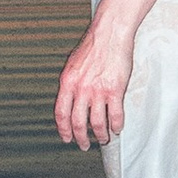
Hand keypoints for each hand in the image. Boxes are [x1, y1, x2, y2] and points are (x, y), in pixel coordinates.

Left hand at [55, 18, 133, 149]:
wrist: (110, 32)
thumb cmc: (94, 45)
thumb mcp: (73, 64)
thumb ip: (71, 83)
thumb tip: (70, 98)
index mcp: (67, 82)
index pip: (61, 113)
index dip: (63, 129)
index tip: (66, 138)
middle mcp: (80, 89)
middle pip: (77, 122)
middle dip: (81, 138)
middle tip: (84, 145)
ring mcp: (98, 91)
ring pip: (97, 123)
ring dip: (100, 135)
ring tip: (104, 139)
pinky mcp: (115, 90)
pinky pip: (115, 115)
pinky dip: (116, 125)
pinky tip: (117, 128)